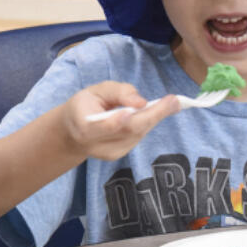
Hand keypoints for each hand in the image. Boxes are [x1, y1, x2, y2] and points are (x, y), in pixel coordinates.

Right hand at [60, 81, 180, 160]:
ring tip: (170, 103)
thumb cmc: (85, 106)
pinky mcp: (118, 155)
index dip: (120, 120)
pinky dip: (148, 123)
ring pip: (138, 134)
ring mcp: (109, 153)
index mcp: (84, 126)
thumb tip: (141, 102)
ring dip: (155, 117)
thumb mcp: (95, 90)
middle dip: (154, 115)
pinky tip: (155, 113)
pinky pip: (138, 136)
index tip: (139, 107)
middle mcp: (97, 144)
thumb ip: (117, 92)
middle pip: (129, 131)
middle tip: (174, 102)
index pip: (103, 126)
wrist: (72, 133)